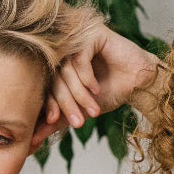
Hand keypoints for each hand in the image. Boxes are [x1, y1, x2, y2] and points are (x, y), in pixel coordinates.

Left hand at [43, 25, 162, 128]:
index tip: (53, 120)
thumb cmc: (112, 92)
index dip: (48, 103)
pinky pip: (79, 58)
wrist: (140, 83)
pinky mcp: (91, 34)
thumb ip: (58, 120)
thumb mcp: (81, 110)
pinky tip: (96, 89)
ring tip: (93, 110)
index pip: (45, 85)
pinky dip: (86, 78)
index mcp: (59, 66)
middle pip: (55, 78)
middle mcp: (65, 51)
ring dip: (79, 94)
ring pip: (67, 70)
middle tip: (78, 122)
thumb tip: (33, 138)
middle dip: (67, 103)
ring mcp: (77, 41)